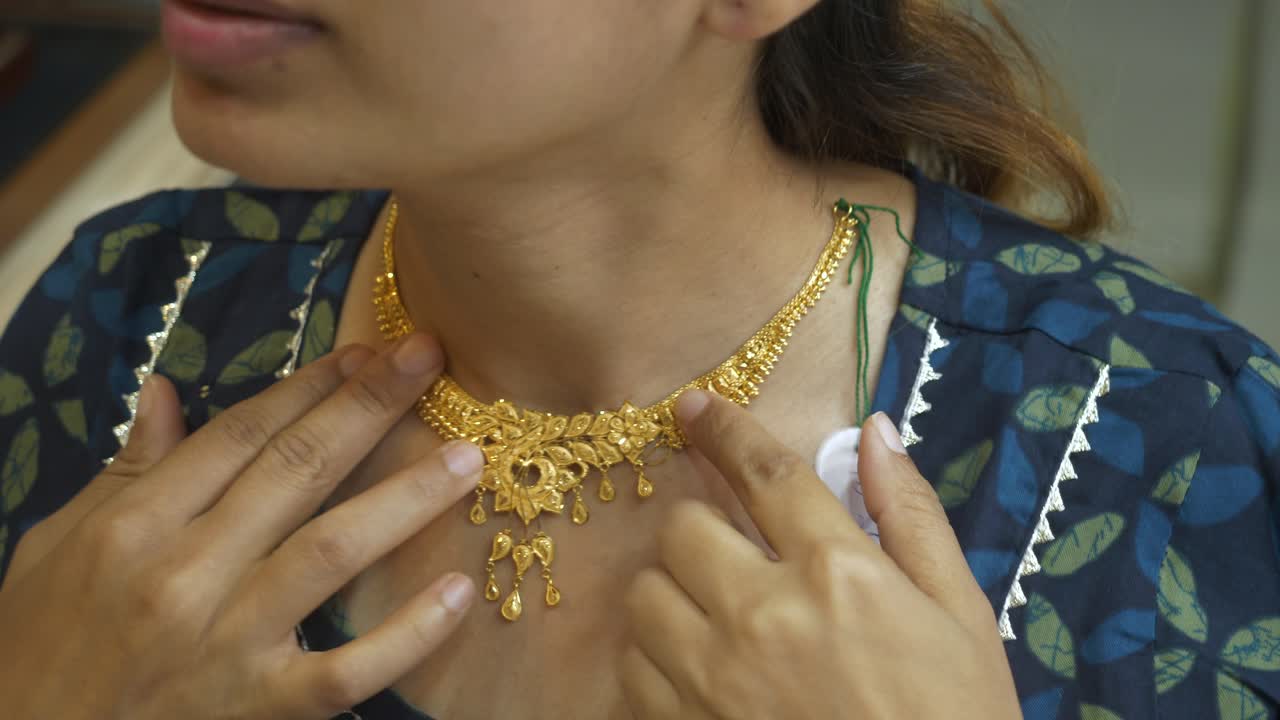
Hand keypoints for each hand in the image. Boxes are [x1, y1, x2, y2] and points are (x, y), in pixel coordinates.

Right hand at [0, 334, 483, 719]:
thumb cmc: (36, 652)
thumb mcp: (57, 549)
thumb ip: (123, 473)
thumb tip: (163, 393)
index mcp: (134, 526)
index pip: (239, 436)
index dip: (309, 387)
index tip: (365, 352)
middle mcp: (183, 574)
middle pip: (296, 470)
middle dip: (367, 408)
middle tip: (429, 359)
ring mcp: (225, 644)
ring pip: (332, 551)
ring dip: (405, 498)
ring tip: (467, 460)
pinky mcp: (258, 710)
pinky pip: (347, 668)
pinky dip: (407, 634)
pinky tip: (456, 592)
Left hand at [619, 390, 1019, 718]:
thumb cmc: (953, 716)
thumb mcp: (961, 613)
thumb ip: (910, 516)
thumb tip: (875, 430)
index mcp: (837, 573)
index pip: (764, 472)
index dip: (725, 429)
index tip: (695, 406)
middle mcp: (764, 615)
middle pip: (683, 529)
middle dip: (704, 528)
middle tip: (733, 553)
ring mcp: (715, 678)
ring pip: (645, 596)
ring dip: (673, 593)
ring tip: (713, 614)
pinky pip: (632, 669)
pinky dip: (655, 660)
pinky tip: (697, 671)